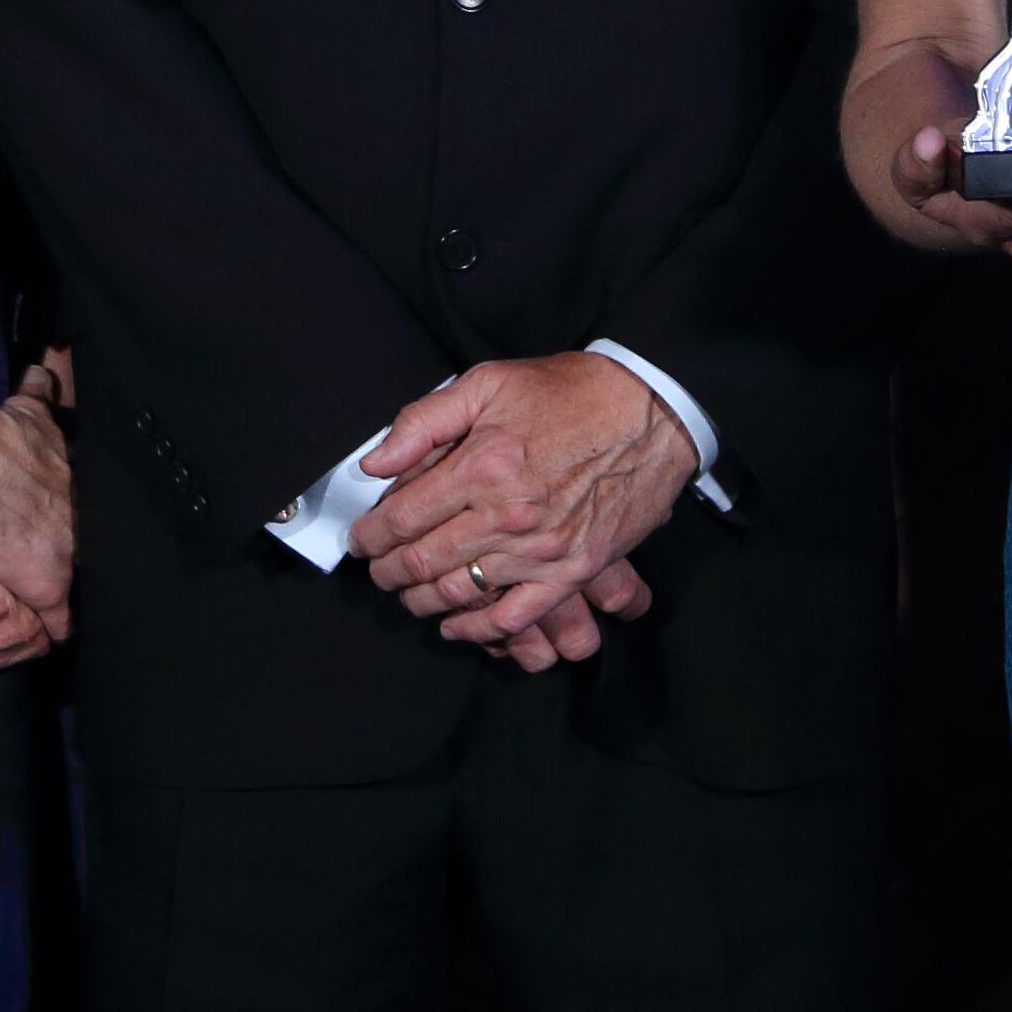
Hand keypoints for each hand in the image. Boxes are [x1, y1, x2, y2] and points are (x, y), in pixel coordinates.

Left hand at [355, 352, 696, 652]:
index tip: (360, 540)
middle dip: (387, 571)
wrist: (651, 410)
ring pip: (459, 592)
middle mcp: (507, 515)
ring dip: (421, 599)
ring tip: (408, 593)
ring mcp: (541, 549)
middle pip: (423, 560)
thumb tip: (376, 462)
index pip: (403, 517)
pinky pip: (515, 616)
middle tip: (376, 570)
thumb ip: (424, 421)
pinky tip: (454, 625)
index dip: (371, 535)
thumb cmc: (570, 393)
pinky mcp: (573, 569)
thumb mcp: (488, 382)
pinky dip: (477, 628)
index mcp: (482, 467)